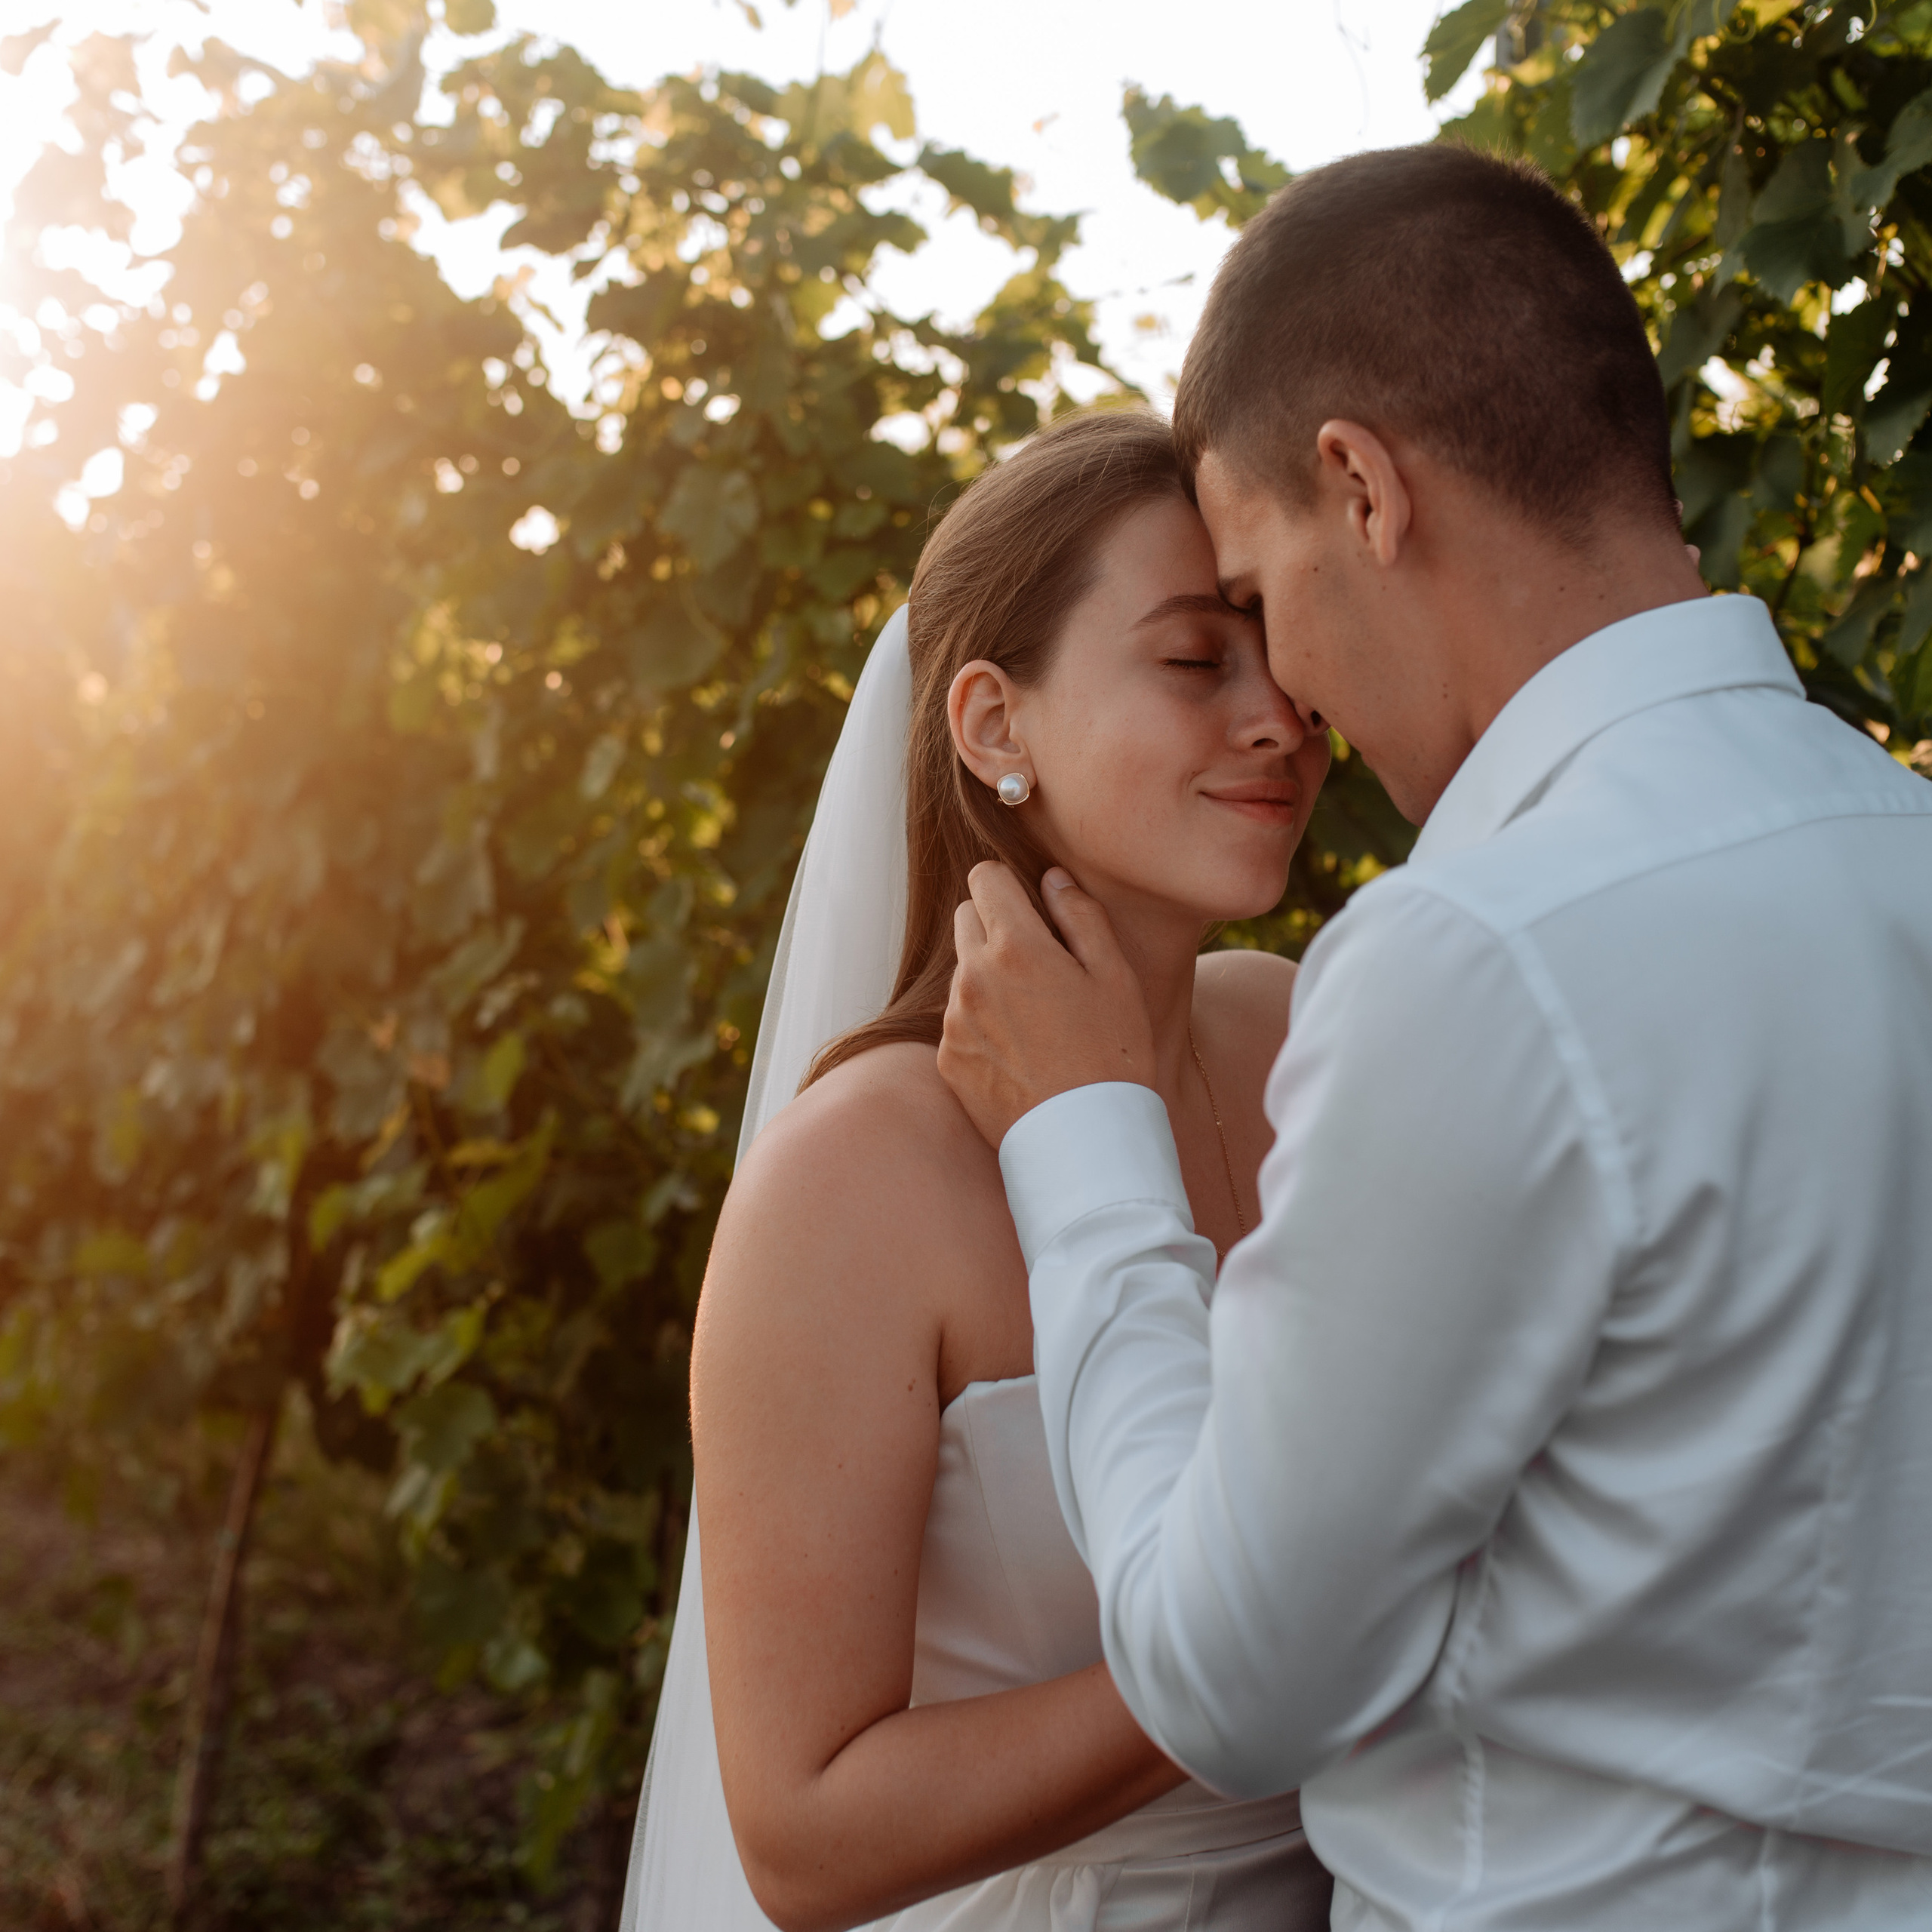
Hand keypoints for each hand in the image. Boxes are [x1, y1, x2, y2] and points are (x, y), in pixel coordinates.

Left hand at [938, 862, 1155, 1147]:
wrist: (1086, 1142)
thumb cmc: (1113, 1054)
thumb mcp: (1114, 976)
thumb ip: (1080, 916)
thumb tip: (1051, 878)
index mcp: (1016, 947)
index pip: (985, 878)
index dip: (1011, 886)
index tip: (1033, 907)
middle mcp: (973, 978)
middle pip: (966, 918)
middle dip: (997, 927)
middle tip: (1042, 963)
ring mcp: (955, 1021)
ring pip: (963, 972)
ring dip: (990, 977)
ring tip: (1038, 1018)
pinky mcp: (948, 1060)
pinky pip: (958, 1020)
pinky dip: (982, 1023)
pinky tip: (1022, 1051)